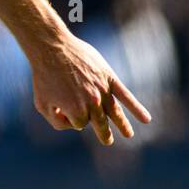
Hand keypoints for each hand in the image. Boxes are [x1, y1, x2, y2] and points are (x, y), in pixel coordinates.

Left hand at [29, 33, 151, 144]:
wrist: (53, 48)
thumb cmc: (44, 76)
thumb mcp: (42, 104)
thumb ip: (56, 121)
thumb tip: (71, 124)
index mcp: (76, 111)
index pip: (79, 124)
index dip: (70, 118)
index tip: (62, 107)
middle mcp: (92, 103)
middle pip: (100, 124)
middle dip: (104, 133)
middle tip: (107, 140)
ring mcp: (103, 90)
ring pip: (116, 113)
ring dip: (123, 125)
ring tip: (128, 135)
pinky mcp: (109, 78)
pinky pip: (126, 95)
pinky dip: (137, 108)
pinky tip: (147, 119)